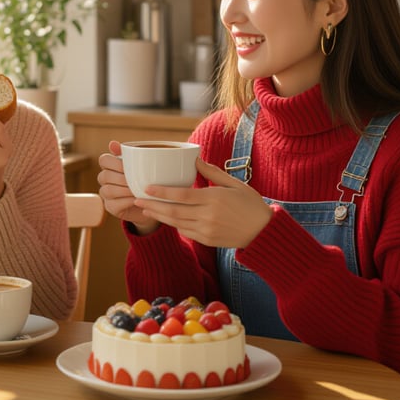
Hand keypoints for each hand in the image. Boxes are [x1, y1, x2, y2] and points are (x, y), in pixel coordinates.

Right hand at [96, 141, 159, 234]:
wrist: (153, 201)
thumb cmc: (147, 180)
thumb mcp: (142, 166)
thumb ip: (130, 154)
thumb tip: (112, 143)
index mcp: (110, 166)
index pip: (104, 160)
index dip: (114, 163)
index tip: (127, 166)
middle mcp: (105, 180)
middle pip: (104, 176)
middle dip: (121, 178)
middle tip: (136, 180)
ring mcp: (106, 194)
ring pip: (108, 190)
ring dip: (123, 190)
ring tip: (137, 190)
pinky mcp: (110, 207)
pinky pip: (113, 204)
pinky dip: (126, 201)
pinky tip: (136, 199)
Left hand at [131, 158, 272, 248]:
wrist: (263, 232)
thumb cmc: (251, 204)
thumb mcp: (234, 184)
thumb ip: (212, 173)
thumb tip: (195, 159)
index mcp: (213, 199)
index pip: (181, 195)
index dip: (162, 192)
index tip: (147, 188)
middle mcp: (207, 216)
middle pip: (174, 211)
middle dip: (153, 205)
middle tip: (136, 199)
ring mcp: (206, 230)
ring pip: (176, 223)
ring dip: (159, 216)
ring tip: (145, 209)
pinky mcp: (207, 240)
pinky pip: (185, 232)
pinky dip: (174, 225)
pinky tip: (165, 218)